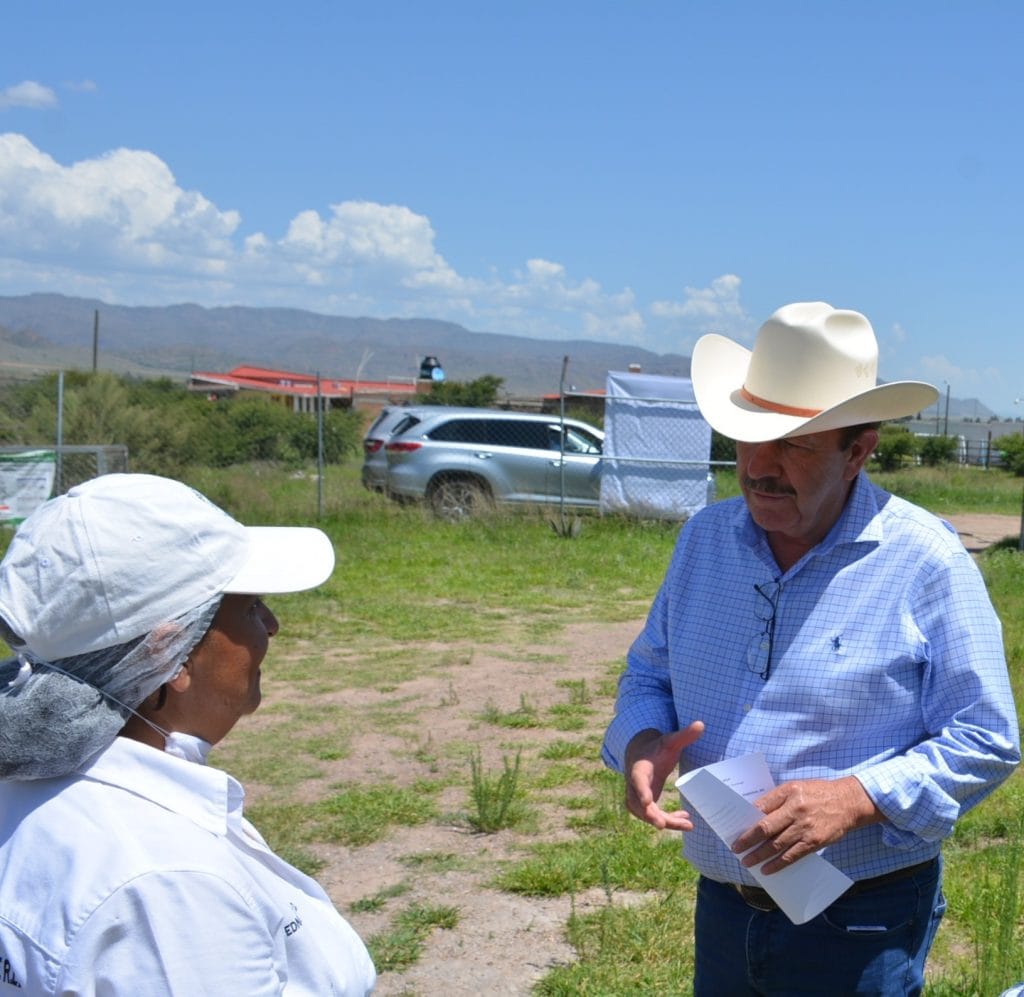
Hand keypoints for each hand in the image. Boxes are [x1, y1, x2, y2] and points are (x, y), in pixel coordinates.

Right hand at [623, 722, 704, 829]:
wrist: (641, 753)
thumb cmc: (657, 747)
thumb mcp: (670, 740)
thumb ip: (684, 735)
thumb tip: (702, 724)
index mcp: (639, 768)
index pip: (637, 780)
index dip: (641, 791)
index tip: (647, 801)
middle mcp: (634, 785)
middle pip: (637, 803)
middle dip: (650, 815)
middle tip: (663, 825)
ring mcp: (637, 795)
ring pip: (645, 814)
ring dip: (664, 821)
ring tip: (687, 824)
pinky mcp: (644, 803)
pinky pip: (653, 816)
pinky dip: (668, 821)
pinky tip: (686, 820)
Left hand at [731, 775, 881, 873]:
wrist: (848, 802)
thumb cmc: (818, 793)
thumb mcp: (796, 787)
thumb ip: (777, 799)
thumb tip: (755, 814)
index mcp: (788, 792)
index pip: (761, 807)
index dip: (746, 820)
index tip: (734, 829)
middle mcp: (795, 809)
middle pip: (766, 828)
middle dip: (748, 840)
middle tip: (735, 849)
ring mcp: (805, 827)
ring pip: (777, 845)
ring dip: (759, 855)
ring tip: (747, 862)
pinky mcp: (814, 841)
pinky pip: (792, 856)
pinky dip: (778, 864)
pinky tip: (767, 869)